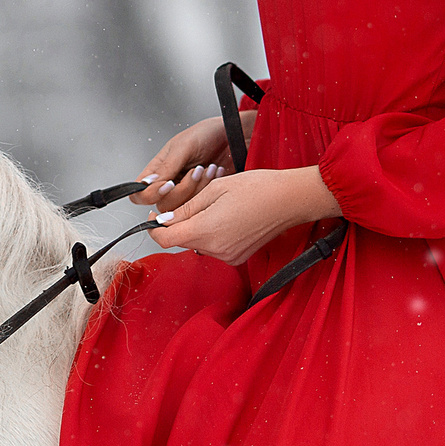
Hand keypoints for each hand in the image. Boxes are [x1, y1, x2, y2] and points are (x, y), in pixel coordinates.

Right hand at [129, 110, 261, 215]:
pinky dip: (210, 189)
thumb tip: (146, 184)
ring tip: (208, 169)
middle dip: (183, 190)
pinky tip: (216, 172)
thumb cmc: (207, 134)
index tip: (169, 184)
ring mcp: (186, 192)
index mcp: (158, 169)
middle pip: (163, 205)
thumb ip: (166, 167)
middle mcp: (169, 182)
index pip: (140, 193)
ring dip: (199, 188)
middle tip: (196, 171)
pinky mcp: (203, 196)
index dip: (150, 194)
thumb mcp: (184, 146)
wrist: (233, 134)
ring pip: (183, 208)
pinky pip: (201, 205)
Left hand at [148, 167, 341, 268]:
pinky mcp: (237, 257)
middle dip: (177, 225)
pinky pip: (214, 247)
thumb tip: (164, 220)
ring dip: (196, 228)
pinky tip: (225, 217)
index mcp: (206, 230)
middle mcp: (216, 249)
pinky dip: (212, 234)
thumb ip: (186, 208)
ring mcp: (228, 256)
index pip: (165, 239)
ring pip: (197, 244)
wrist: (290, 200)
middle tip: (187, 203)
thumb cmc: (257, 188)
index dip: (154, 228)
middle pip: (181, 241)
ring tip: (213, 207)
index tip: (154, 216)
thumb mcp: (214, 189)